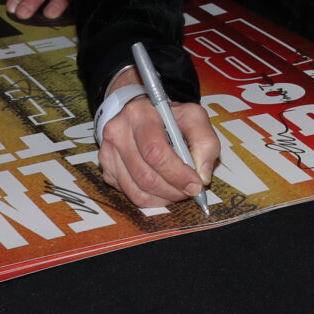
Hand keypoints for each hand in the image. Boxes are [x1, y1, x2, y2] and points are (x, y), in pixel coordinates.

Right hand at [97, 67, 218, 208]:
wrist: (142, 114)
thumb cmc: (169, 117)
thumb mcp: (193, 117)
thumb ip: (205, 142)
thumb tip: (202, 176)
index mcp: (139, 114)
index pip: (155, 151)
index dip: (177, 173)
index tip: (196, 183)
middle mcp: (118, 132)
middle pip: (145, 175)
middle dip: (173, 189)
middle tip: (190, 190)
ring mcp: (108, 153)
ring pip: (137, 191)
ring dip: (164, 197)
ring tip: (179, 190)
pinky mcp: (107, 170)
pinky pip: (131, 195)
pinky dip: (153, 199)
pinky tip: (164, 188)